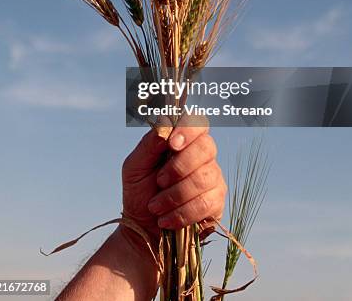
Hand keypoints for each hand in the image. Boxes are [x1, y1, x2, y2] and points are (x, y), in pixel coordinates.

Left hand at [122, 121, 226, 242]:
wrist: (142, 229)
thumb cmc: (139, 192)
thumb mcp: (135, 166)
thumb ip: (149, 144)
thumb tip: (165, 125)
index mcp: (183, 141)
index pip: (197, 123)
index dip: (188, 130)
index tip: (172, 144)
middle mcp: (202, 156)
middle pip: (206, 147)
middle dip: (179, 167)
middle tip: (159, 181)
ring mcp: (213, 178)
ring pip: (204, 178)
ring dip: (175, 195)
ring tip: (156, 206)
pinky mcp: (216, 202)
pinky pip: (206, 203)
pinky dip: (182, 213)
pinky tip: (166, 219)